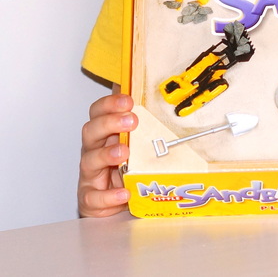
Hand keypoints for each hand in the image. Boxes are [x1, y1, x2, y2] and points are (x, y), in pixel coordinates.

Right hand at [78, 93, 137, 216]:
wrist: (114, 202)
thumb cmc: (125, 168)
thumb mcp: (135, 143)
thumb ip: (144, 125)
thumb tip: (161, 101)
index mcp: (103, 134)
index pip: (98, 111)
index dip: (110, 103)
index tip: (128, 101)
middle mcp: (93, 151)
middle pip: (91, 131)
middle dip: (110, 122)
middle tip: (132, 121)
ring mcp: (90, 175)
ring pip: (90, 160)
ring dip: (107, 154)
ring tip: (124, 153)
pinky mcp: (90, 199)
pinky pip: (95, 197)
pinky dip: (109, 196)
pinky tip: (123, 193)